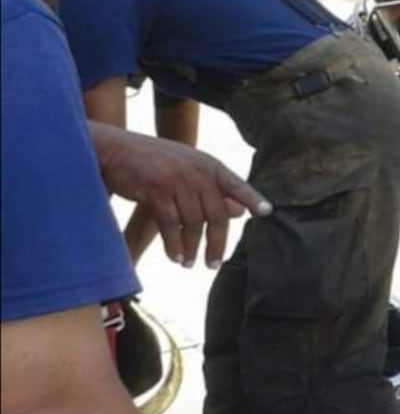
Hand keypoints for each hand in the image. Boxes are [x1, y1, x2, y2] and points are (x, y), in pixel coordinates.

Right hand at [91, 125, 271, 267]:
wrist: (117, 150)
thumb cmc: (155, 162)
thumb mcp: (188, 170)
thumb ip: (213, 190)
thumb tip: (239, 212)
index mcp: (209, 165)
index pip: (236, 184)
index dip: (252, 198)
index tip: (267, 212)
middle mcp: (197, 172)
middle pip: (216, 214)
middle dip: (217, 243)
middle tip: (214, 264)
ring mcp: (177, 180)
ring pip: (193, 222)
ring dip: (192, 247)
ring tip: (189, 263)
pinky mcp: (156, 191)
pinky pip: (171, 225)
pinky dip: (174, 245)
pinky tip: (175, 257)